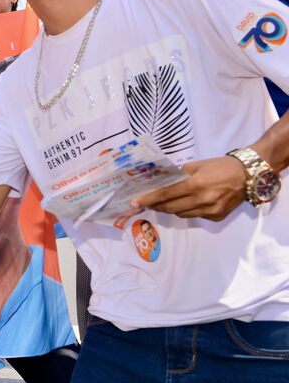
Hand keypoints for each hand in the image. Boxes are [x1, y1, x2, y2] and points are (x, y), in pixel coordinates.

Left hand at [132, 156, 247, 220]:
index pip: (166, 195)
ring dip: (171, 209)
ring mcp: (210, 211)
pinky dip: (188, 211)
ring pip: (181, 214)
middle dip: (156, 206)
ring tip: (166, 202)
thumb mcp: (197, 165)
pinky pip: (195, 216)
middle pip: (170, 208)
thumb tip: (160, 181)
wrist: (248, 175)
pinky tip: (189, 203)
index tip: (135, 203)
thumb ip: (179, 175)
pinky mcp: (216, 217)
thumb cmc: (220, 166)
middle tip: (147, 203)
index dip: (149, 199)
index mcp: (195, 185)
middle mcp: (202, 200)